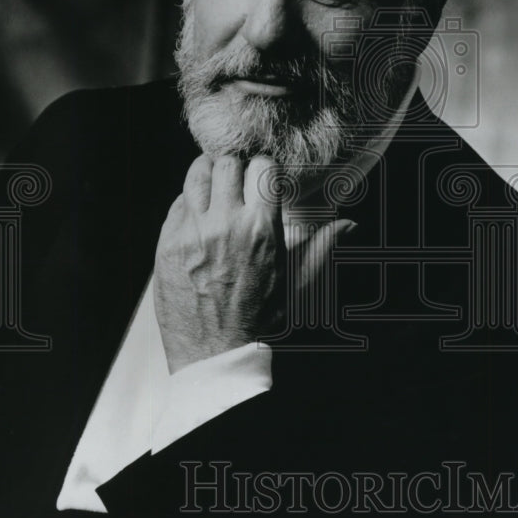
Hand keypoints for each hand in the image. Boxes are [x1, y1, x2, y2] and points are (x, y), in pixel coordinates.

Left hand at [154, 154, 354, 372]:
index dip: (262, 167)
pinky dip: (187, 204)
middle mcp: (226, 223)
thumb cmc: (259, 320)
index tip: (260, 174)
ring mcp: (193, 231)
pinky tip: (196, 218)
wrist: (215, 355)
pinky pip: (176, 204)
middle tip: (235, 178)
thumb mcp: (297, 283)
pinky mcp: (167, 243)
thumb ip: (322, 247)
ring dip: (207, 176)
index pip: (261, 167)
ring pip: (197, 175)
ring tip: (213, 188)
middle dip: (233, 165)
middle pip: (226, 162)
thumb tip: (349, 226)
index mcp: (262, 228)